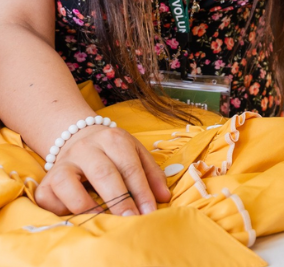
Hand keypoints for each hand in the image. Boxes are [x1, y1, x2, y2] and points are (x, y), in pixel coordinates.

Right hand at [35, 124, 170, 217]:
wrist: (77, 137)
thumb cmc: (112, 152)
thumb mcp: (134, 153)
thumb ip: (150, 173)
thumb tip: (164, 197)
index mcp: (112, 138)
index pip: (129, 165)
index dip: (141, 190)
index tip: (150, 212)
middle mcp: (86, 147)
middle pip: (102, 172)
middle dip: (118, 199)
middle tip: (130, 219)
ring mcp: (64, 163)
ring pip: (67, 182)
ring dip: (85, 205)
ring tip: (100, 220)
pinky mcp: (46, 180)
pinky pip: (48, 197)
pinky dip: (60, 209)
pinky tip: (75, 216)